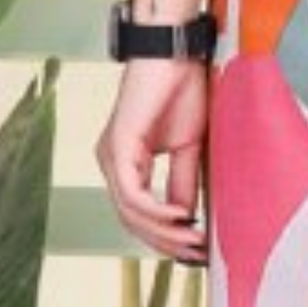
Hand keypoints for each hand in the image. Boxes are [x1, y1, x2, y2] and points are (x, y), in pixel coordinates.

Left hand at [94, 56, 210, 262]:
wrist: (176, 53)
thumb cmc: (182, 90)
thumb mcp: (188, 147)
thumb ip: (182, 182)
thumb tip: (186, 218)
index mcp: (125, 162)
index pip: (138, 213)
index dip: (165, 236)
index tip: (196, 250)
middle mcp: (111, 161)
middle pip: (131, 220)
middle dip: (165, 241)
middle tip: (197, 253)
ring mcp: (110, 155)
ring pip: (129, 212)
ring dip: (163, 231)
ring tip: (194, 239)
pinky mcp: (118, 146)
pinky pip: (131, 193)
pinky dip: (155, 210)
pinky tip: (180, 217)